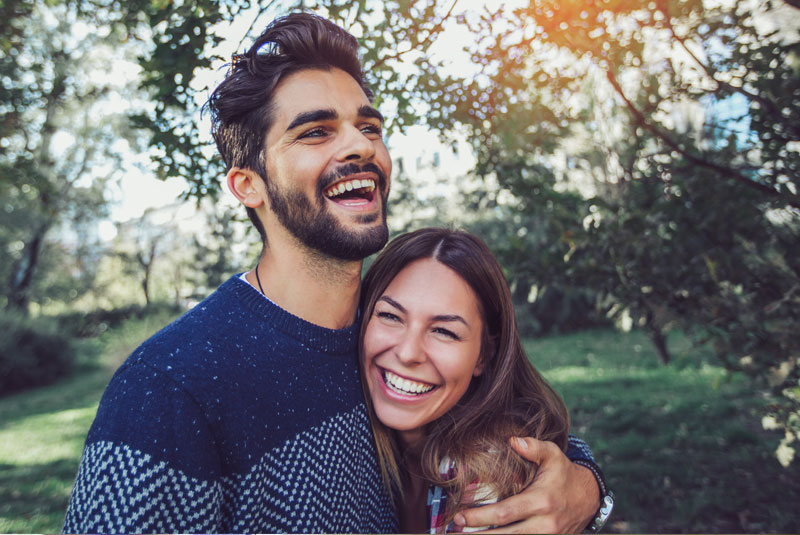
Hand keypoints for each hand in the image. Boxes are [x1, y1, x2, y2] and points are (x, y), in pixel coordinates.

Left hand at [453, 437, 600, 533]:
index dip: (480, 517)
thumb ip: (534, 446)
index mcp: (541, 501)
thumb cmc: (564, 474)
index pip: (505, 513)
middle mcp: (544, 524)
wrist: (589, 498)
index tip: (459, 516)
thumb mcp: (553, 455)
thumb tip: (512, 440)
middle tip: (454, 529)